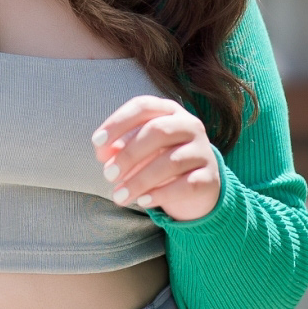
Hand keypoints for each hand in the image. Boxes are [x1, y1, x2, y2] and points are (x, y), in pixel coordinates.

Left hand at [92, 96, 219, 223]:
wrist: (195, 185)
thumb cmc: (157, 160)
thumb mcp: (137, 150)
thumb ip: (118, 148)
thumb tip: (104, 154)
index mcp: (168, 111)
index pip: (143, 106)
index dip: (118, 122)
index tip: (97, 143)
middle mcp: (189, 125)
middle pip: (158, 132)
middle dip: (128, 154)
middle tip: (108, 175)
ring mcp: (203, 151)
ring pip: (171, 161)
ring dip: (140, 180)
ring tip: (119, 196)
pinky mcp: (210, 177)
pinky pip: (186, 184)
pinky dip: (161, 194)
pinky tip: (143, 201)